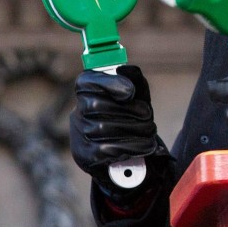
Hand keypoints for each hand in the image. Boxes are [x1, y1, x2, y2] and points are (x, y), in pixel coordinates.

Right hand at [70, 66, 173, 197]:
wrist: (130, 156)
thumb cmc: (132, 119)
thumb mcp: (138, 96)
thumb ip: (133, 77)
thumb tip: (122, 70)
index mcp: (88, 94)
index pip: (86, 81)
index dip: (108, 84)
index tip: (130, 92)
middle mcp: (78, 113)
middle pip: (96, 105)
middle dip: (128, 110)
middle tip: (148, 115)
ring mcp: (79, 135)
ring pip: (102, 127)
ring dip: (134, 129)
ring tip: (149, 130)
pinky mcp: (85, 156)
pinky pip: (106, 149)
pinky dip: (131, 147)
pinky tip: (144, 145)